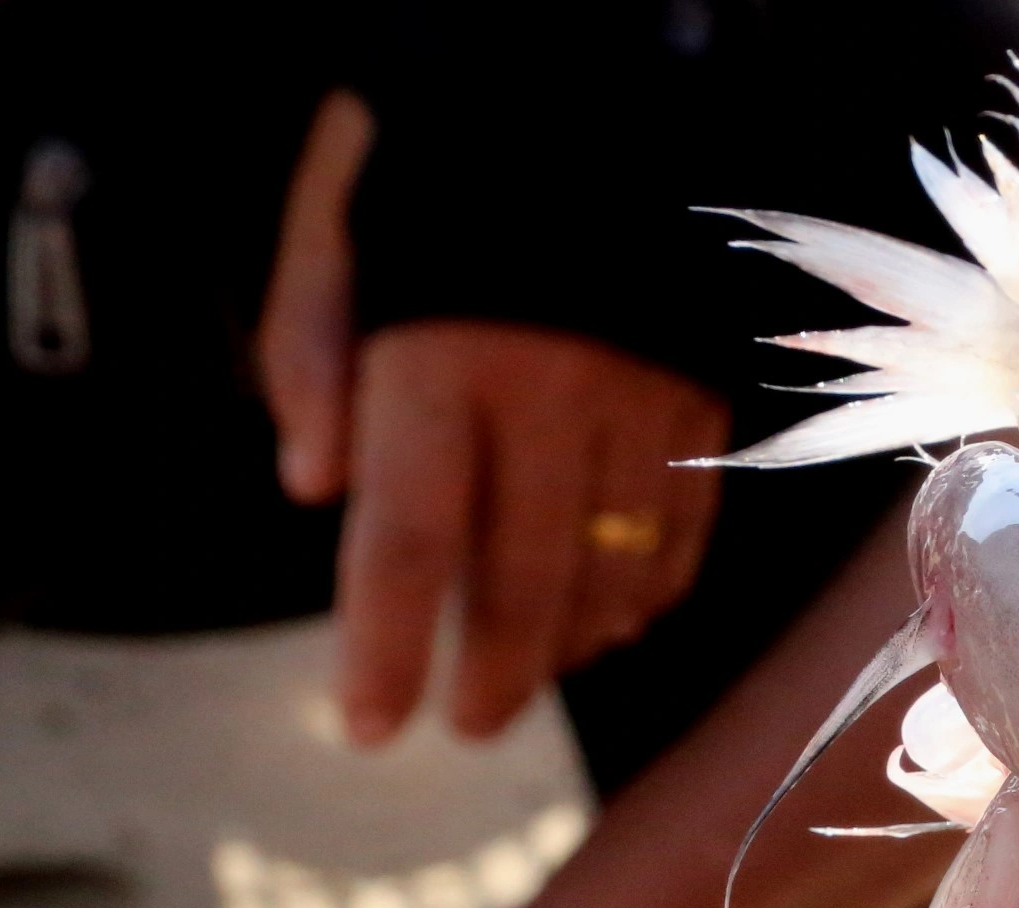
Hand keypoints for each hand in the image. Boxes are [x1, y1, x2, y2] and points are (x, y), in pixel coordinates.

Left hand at [256, 93, 729, 743]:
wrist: (603, 61)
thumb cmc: (447, 153)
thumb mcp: (342, 217)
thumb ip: (312, 347)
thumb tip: (313, 485)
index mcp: (439, 358)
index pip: (410, 542)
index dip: (386, 648)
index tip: (368, 728)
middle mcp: (549, 397)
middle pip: (526, 579)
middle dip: (495, 670)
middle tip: (467, 725)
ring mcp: (641, 399)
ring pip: (618, 564)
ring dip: (577, 636)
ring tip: (538, 666)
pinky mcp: (706, 391)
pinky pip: (688, 523)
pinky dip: (653, 583)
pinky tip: (620, 611)